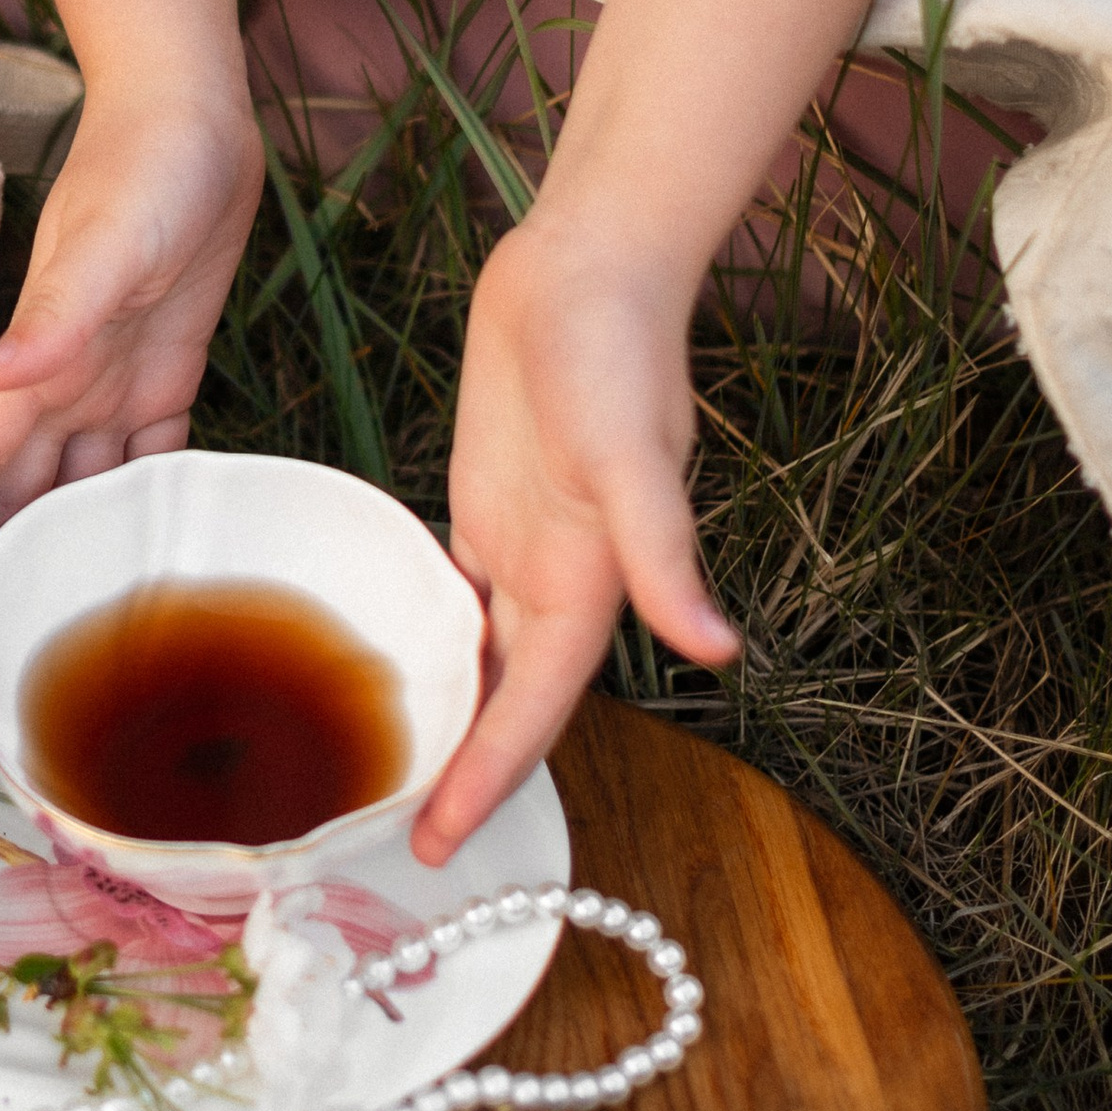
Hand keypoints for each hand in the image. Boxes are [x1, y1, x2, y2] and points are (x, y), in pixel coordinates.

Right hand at [0, 90, 263, 606]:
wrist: (194, 120)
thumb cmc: (140, 169)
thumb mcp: (103, 248)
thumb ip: (50, 320)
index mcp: (30, 366)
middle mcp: (61, 385)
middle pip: (21, 495)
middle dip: (12, 565)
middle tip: (29, 646)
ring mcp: (110, 381)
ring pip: (80, 486)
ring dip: (78, 543)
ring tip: (98, 620)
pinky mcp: (164, 372)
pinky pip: (147, 458)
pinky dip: (144, 502)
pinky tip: (166, 547)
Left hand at [415, 213, 737, 862]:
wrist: (589, 266)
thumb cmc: (617, 353)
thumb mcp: (635, 454)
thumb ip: (665, 552)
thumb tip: (716, 649)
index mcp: (586, 584)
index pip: (530, 710)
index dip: (489, 778)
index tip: (440, 844)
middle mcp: (553, 577)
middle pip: (503, 701)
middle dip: (463, 769)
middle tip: (402, 839)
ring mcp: (520, 540)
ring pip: (480, 653)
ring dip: (450, 710)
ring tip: (394, 767)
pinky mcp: (486, 498)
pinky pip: (455, 590)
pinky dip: (434, 632)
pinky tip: (394, 655)